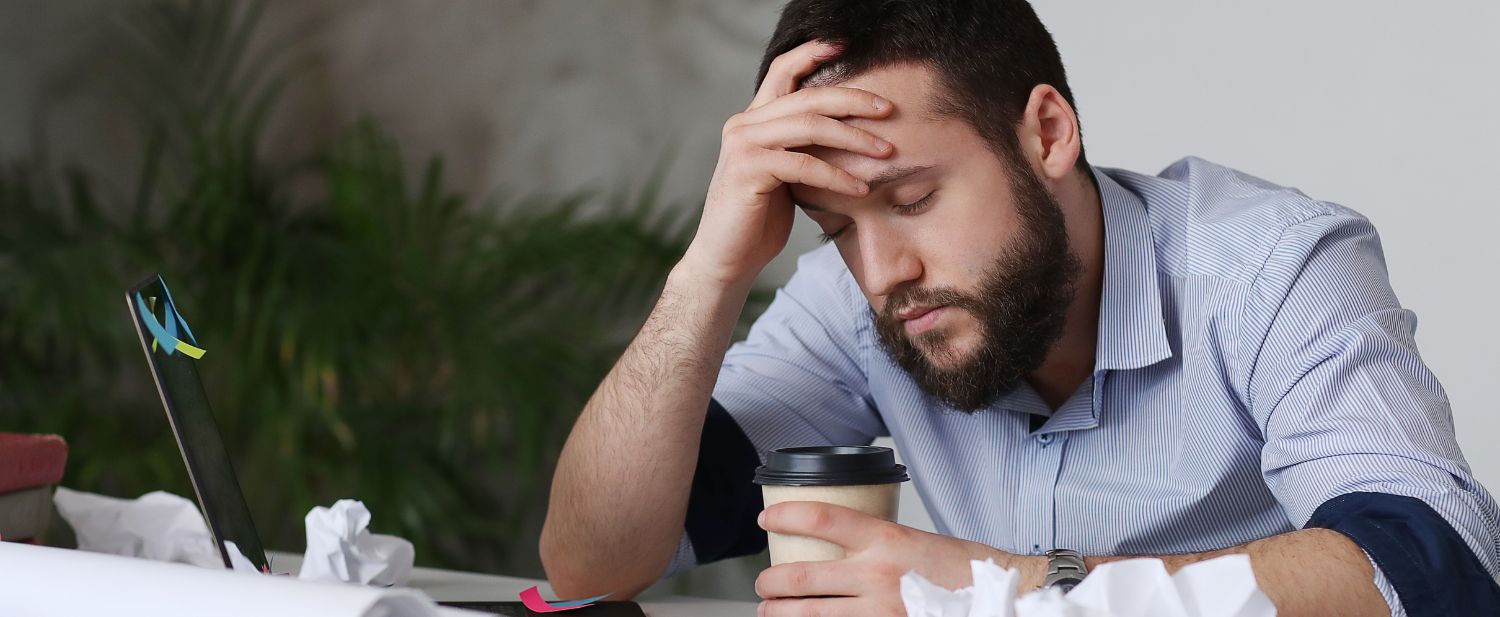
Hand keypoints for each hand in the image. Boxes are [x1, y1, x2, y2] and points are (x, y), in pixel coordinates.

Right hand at [680, 39, 894, 287]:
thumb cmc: (758, 220)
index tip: (845, 46)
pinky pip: (803, 165)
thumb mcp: (784, 175)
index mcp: (753, 120)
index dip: (812, 53)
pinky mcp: (748, 170)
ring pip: (809, 125)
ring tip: (885, 151)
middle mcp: (744, 124)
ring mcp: (743, 145)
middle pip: (807, 97)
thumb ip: (802, 148)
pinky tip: (860, 188)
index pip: (782, 71)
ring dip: (853, 137)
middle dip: (853, 99)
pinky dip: (836, 176)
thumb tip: (847, 133)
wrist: (726, 259)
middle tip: (888, 108)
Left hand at [754, 501, 1027, 616]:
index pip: (821, 518)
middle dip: (770, 583)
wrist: (1002, 596)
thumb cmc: (966, 570)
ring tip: (769, 611)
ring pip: (810, 613)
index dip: (786, 516)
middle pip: (801, 576)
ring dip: (780, 613)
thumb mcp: (917, 541)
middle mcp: (877, 574)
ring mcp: (880, 609)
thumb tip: (839, 551)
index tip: (766, 518)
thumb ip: (877, 545)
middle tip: (763, 584)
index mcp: (886, 539)